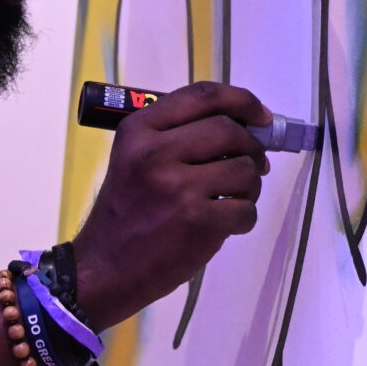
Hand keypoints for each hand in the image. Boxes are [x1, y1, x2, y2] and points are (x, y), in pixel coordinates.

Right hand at [74, 82, 269, 329]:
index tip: (261, 116)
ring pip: (244, 170)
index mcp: (139, 130)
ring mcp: (177, 187)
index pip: (203, 96)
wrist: (104, 269)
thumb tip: (246, 130)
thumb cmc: (125, 214)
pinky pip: (245, 209)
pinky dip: (244, 218)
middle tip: (253, 165)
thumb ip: (178, 137)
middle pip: (229, 131)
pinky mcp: (197, 221)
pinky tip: (225, 224)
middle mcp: (156, 152)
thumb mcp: (135, 160)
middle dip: (251, 148)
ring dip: (250, 186)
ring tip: (233, 198)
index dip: (242, 101)